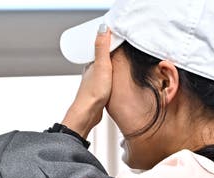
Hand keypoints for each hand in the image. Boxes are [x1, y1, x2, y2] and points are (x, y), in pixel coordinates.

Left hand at [61, 24, 112, 138]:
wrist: (88, 114)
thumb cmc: (94, 93)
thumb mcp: (102, 66)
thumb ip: (102, 48)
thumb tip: (103, 28)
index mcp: (92, 63)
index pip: (102, 46)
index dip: (110, 39)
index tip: (119, 32)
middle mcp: (92, 71)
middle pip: (103, 56)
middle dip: (112, 50)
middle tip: (123, 43)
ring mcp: (96, 81)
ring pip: (106, 68)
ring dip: (113, 63)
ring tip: (124, 58)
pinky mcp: (100, 91)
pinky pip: (108, 79)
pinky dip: (114, 75)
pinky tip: (120, 78)